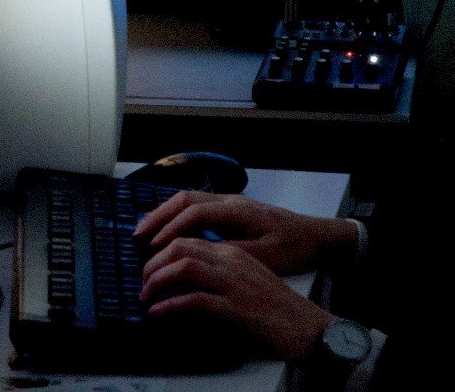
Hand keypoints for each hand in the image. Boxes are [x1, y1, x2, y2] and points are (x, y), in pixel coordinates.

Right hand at [134, 192, 357, 275]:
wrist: (317, 235)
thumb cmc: (294, 246)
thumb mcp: (265, 255)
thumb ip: (232, 252)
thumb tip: (200, 254)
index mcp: (237, 210)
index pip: (194, 213)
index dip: (170, 228)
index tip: (152, 246)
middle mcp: (230, 200)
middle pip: (185, 199)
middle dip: (158, 215)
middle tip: (137, 235)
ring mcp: (230, 203)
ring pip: (189, 200)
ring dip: (165, 214)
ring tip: (144, 232)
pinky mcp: (232, 210)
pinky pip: (196, 207)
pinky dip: (177, 215)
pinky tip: (168, 230)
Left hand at [140, 237, 331, 360]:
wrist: (307, 326)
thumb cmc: (277, 307)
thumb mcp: (246, 281)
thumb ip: (220, 274)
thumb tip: (187, 282)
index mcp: (234, 252)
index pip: (189, 239)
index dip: (162, 250)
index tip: (148, 265)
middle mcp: (232, 261)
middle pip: (181, 247)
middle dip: (153, 262)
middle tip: (142, 281)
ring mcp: (234, 283)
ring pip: (184, 267)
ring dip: (158, 280)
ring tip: (146, 295)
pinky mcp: (236, 307)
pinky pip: (194, 300)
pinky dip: (171, 305)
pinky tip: (159, 312)